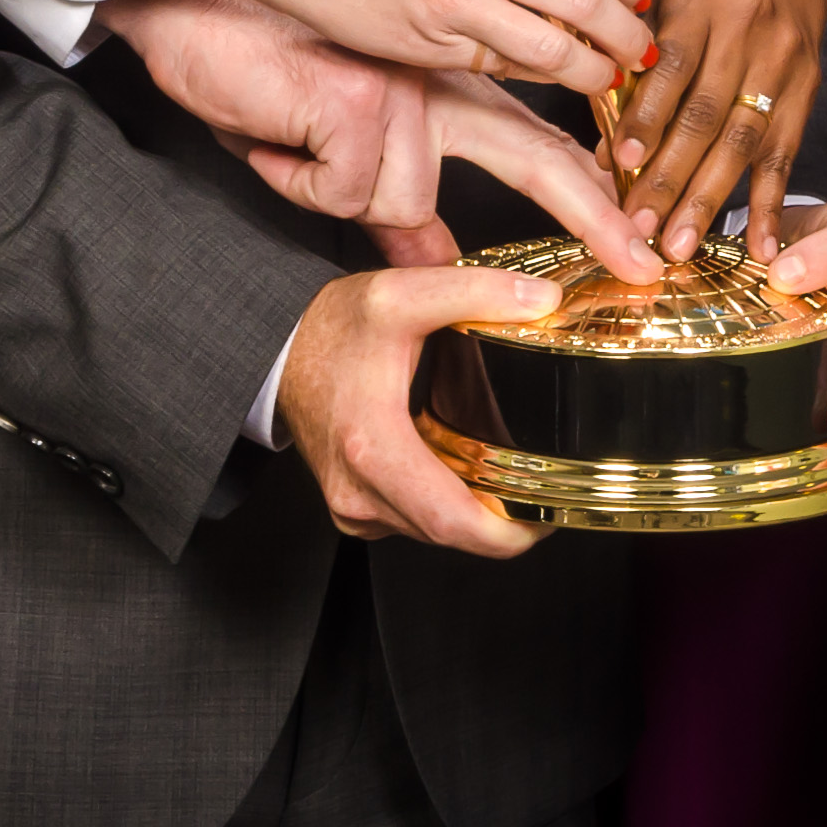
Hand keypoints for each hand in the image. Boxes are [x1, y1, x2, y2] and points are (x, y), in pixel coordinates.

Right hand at [105, 0, 663, 281]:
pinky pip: (344, 193)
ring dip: (328, 193)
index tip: (635, 228)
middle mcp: (438, 84)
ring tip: (291, 140)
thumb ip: (395, 202)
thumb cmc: (268, 69)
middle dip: (594, 215)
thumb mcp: (339, 142)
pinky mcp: (360, 102)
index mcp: (446, 88)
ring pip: (400, 199)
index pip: (536, 138)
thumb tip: (440, 259)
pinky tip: (278, 135)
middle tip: (644, 263)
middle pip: (534, 156)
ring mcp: (403, 89)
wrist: (201, 8)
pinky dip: (298, 182)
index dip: (589, 186)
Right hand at [244, 0, 653, 94]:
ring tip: (606, 76)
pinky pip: (504, 68)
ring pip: (553, 48)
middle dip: (627, 34)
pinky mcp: (433, 44)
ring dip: (592, 70)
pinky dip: (537, 77)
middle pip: (587, 2)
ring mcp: (458, 1)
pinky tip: (549, 77)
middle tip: (642, 49)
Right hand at [275, 262, 562, 555]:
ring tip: (511, 481)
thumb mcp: (402, 294)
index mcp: (374, 448)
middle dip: (504, 524)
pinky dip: (444, 507)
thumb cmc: (331, 328)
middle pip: (452, 535)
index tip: (548, 514)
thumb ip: (475, 291)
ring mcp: (353, 507)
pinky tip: (462, 474)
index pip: (455, 522)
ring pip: (433, 534)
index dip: (511, 531)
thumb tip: (540, 302)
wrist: (278, 351)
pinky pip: (412, 523)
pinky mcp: (353, 508)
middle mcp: (360, 492)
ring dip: (473, 516)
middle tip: (544, 492)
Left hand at [611, 0, 826, 265]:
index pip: (673, 65)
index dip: (647, 115)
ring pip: (743, 142)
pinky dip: (772, 206)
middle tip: (641, 226)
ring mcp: (784, 66)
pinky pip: (787, 156)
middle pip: (707, 115)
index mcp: (703, 2)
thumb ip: (637, 67)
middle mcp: (748, 35)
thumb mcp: (667, 2)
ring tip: (680, 244)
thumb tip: (606, 149)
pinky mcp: (808, 93)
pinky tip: (761, 249)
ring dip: (709, 199)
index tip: (620, 161)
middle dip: (671, 176)